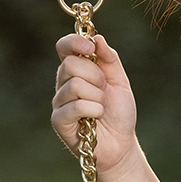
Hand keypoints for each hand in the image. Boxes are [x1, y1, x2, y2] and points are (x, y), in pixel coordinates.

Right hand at [51, 31, 138, 173]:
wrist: (121, 144)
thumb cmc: (119, 113)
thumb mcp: (120, 81)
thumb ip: (109, 59)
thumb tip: (97, 38)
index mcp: (77, 70)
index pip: (64, 47)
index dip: (74, 42)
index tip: (90, 48)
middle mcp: (64, 84)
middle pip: (70, 64)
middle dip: (95, 76)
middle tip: (103, 90)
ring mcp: (59, 102)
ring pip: (74, 85)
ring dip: (97, 96)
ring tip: (101, 107)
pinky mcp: (59, 121)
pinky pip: (75, 106)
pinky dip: (94, 110)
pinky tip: (97, 118)